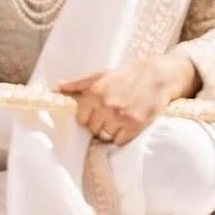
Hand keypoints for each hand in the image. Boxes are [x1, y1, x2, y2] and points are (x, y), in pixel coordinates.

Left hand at [58, 53, 199, 147]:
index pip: (81, 120)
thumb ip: (78, 84)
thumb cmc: (129, 74)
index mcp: (95, 91)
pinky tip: (131, 123)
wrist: (160, 74)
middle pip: (94, 129)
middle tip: (115, 113)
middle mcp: (105, 103)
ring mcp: (120, 114)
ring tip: (124, 117)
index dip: (91, 117)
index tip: (101, 111)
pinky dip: (125, 135)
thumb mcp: (103, 74)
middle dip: (103, 124)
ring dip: (114, 130)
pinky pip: (120, 141)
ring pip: (106, 136)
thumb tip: (55, 88)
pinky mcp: (135, 123)